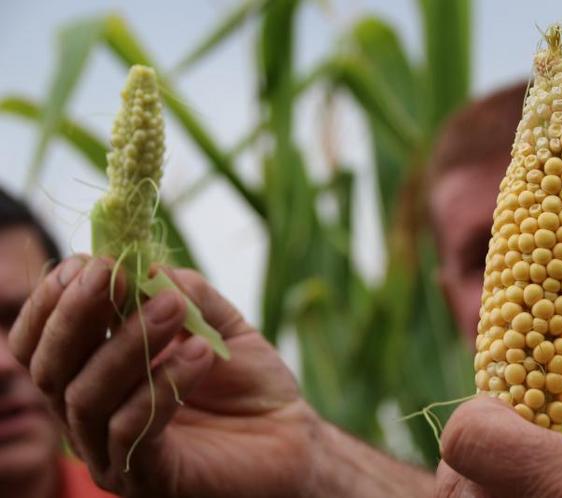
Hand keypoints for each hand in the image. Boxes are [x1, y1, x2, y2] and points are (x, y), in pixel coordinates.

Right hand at [9, 256, 320, 497]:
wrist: (291, 438)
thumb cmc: (249, 384)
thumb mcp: (220, 325)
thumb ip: (188, 295)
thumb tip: (153, 268)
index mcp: (95, 375)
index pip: (39, 343)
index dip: (54, 301)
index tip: (93, 262)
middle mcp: (91, 418)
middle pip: (49, 369)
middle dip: (78, 315)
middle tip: (119, 275)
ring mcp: (113, 454)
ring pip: (86, 398)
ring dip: (130, 343)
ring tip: (175, 309)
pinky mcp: (146, 478)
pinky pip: (131, 430)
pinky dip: (162, 384)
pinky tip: (201, 353)